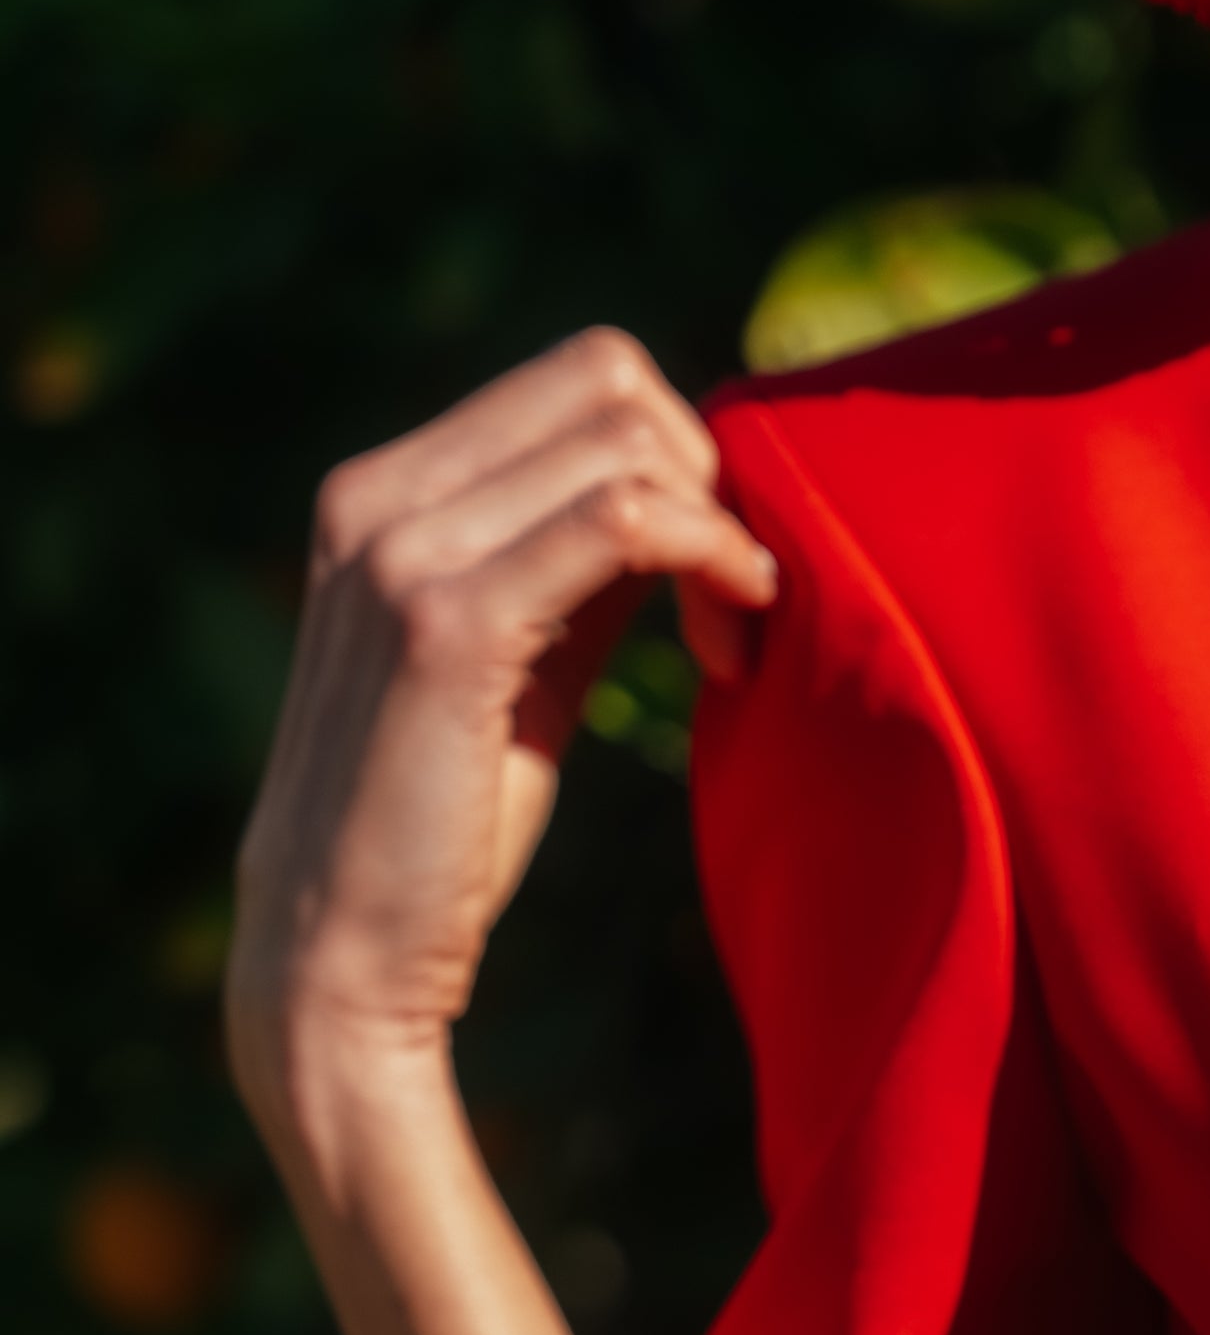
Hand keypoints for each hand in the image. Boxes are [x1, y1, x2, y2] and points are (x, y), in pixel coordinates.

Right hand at [228, 329, 777, 1165]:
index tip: (722, 573)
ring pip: (625, 439)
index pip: (581, 379)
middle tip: (743, 599)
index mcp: (384, 493)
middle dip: (708, 474)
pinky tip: (738, 636)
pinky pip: (622, 520)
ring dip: (719, 526)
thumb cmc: (441, 822)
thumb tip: (691, 495)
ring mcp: (400, 551)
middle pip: (609, 379)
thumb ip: (581, 570)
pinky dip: (709, 556)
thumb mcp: (522, 664)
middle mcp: (377, 498)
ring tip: (739, 638)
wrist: (342, 955)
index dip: (681, 457)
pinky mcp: (445, 624)